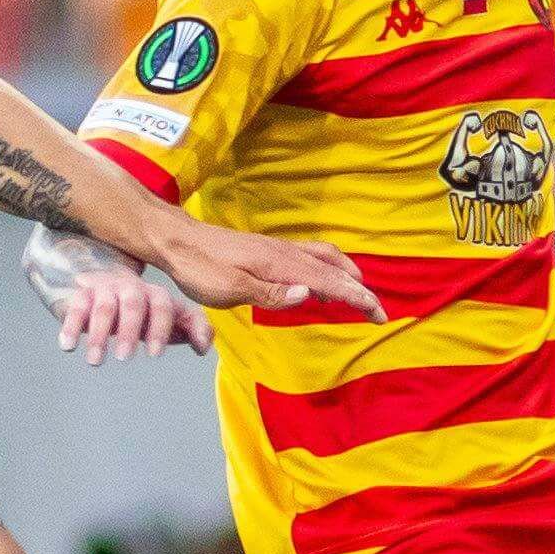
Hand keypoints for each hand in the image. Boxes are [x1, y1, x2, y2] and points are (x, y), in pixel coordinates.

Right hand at [56, 269, 212, 363]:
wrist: (110, 282)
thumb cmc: (148, 309)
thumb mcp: (174, 316)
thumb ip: (195, 328)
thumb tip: (203, 347)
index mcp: (156, 294)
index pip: (162, 306)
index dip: (160, 329)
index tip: (154, 354)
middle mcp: (131, 288)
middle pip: (132, 304)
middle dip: (128, 330)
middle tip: (124, 357)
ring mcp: (105, 290)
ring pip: (103, 308)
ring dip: (98, 334)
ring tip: (95, 361)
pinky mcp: (82, 295)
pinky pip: (76, 308)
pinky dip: (70, 326)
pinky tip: (67, 347)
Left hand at [153, 217, 383, 321]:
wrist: (175, 240)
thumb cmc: (197, 268)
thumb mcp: (229, 289)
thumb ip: (271, 294)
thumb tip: (310, 295)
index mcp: (279, 264)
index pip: (329, 283)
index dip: (357, 298)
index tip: (379, 314)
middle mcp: (284, 253)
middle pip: (334, 269)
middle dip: (359, 290)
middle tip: (377, 312)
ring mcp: (277, 249)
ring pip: (324, 258)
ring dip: (346, 277)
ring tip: (358, 296)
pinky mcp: (268, 251)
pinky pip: (309, 258)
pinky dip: (327, 271)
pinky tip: (319, 287)